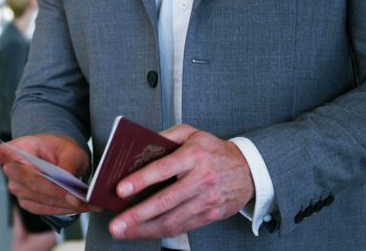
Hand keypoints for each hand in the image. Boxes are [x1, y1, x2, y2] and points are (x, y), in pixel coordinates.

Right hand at [0, 134, 94, 214]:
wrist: (61, 157)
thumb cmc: (63, 150)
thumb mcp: (71, 150)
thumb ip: (69, 165)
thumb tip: (69, 185)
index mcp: (20, 148)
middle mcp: (13, 169)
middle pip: (29, 182)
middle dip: (55, 191)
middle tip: (80, 197)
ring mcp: (17, 187)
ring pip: (37, 198)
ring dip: (62, 203)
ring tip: (87, 203)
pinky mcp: (26, 201)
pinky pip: (42, 209)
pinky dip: (61, 209)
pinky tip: (78, 207)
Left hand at [109, 124, 253, 238]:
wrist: (249, 169)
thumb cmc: (213, 150)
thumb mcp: (191, 133)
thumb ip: (165, 136)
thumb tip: (139, 147)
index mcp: (194, 155)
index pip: (164, 169)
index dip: (141, 180)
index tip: (121, 190)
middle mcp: (201, 179)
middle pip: (165, 201)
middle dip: (137, 214)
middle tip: (116, 223)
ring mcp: (207, 200)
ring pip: (172, 219)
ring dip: (145, 228)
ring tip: (123, 231)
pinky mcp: (210, 215)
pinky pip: (182, 227)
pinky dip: (160, 232)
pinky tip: (143, 232)